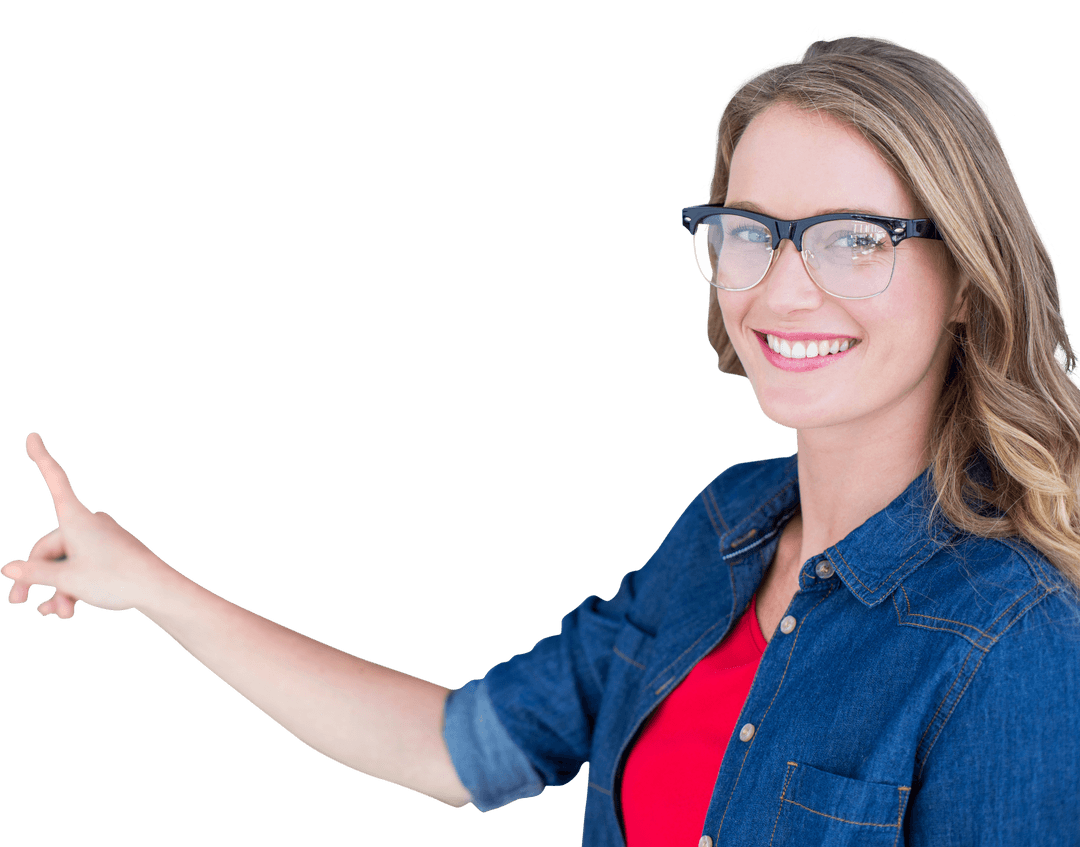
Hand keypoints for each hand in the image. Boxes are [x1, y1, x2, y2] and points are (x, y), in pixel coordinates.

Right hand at [2, 432, 168, 618]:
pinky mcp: (112, 553)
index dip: (41, 459)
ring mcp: (101, 537)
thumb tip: (8, 568)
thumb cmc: (114, 579)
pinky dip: (73, 586)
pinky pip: (83, 566)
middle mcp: (88, 522)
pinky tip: (63, 610)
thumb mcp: (67, 579)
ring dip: (57, 588)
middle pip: (49, 546)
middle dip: (36, 576)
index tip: (33, 435)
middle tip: (18, 602)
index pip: (54, 480)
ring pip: (66, 562)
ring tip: (59, 613)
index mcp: (76, 518)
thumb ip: (35, 573)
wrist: (157, 590)